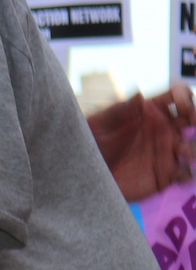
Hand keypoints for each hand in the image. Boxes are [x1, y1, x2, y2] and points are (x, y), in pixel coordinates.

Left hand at [87, 82, 194, 202]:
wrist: (84, 169)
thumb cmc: (91, 140)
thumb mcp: (101, 123)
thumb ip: (121, 109)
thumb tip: (140, 95)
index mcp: (153, 111)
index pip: (179, 97)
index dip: (185, 97)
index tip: (182, 105)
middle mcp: (165, 129)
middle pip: (194, 120)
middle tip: (191, 125)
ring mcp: (167, 151)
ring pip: (194, 147)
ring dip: (194, 148)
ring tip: (183, 151)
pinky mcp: (165, 174)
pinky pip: (185, 173)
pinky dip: (188, 173)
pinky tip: (179, 175)